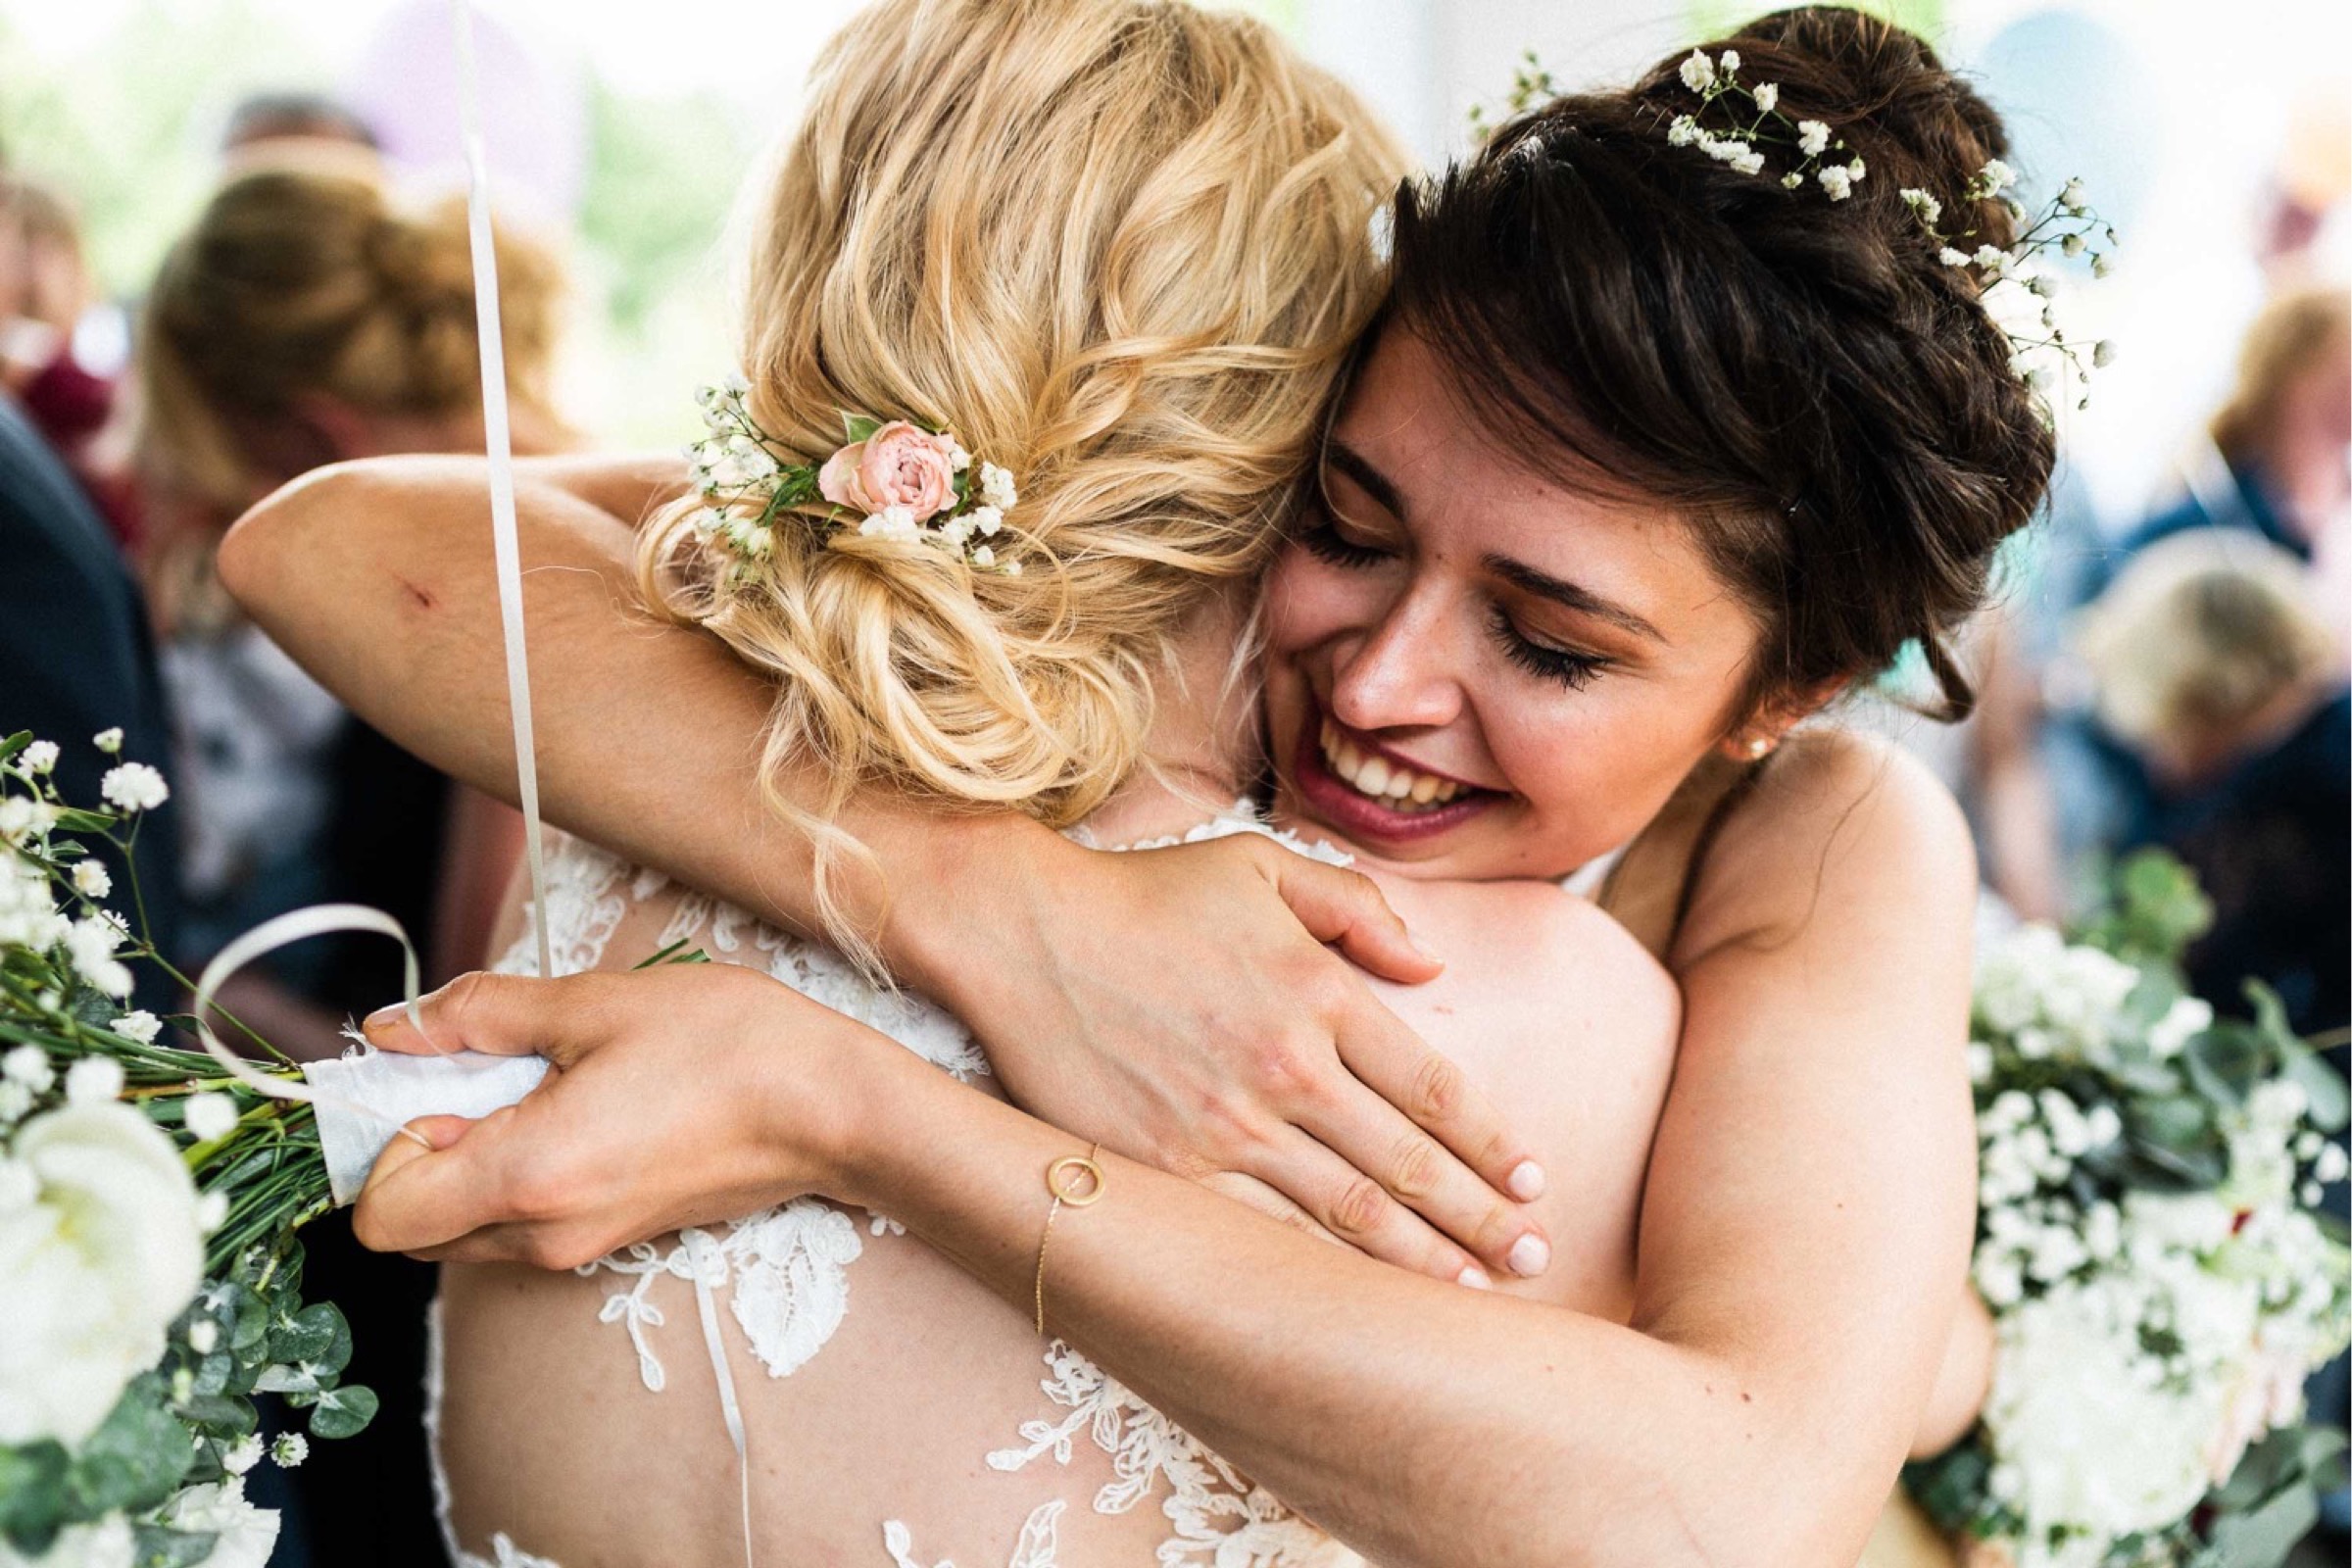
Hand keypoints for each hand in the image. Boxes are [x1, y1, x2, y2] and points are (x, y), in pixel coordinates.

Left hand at [352, 964, 885, 1268]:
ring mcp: (577, 1248)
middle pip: (411, 1228)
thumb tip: (390, 1029)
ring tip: (536, 1082)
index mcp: (527, 1176)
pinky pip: (516, 1223)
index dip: (380, 1142)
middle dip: (416, 1151)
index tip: (429, 1077)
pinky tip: (572, 1105)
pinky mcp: (608, 1240)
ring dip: (465, 1160)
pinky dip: (511, 1171)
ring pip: (461, 1228)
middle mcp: (541, 1234)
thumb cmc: (728, 1047)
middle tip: (479, 1071)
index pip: (380, 1215)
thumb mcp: (595, 1005)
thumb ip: (478, 1016)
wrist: (831, 1109)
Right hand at [906, 831, 1545, 1285]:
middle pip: (1408, 1162)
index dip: (1492, 1142)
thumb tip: (1433, 964)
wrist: (1025, 933)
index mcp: (1322, 992)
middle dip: (1482, 1218)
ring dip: (1420, 1257)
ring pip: (1347, 1209)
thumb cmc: (1143, 895)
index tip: (1536, 1179)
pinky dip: (1319, 1270)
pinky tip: (1355, 1300)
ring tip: (1472, 1293)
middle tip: (1534, 1258)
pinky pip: (1261, 1229)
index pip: (1435, 1087)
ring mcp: (1228, 1123)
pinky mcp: (1168, 1165)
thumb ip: (1357, 909)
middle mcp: (1289, 1066)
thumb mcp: (1263, 865)